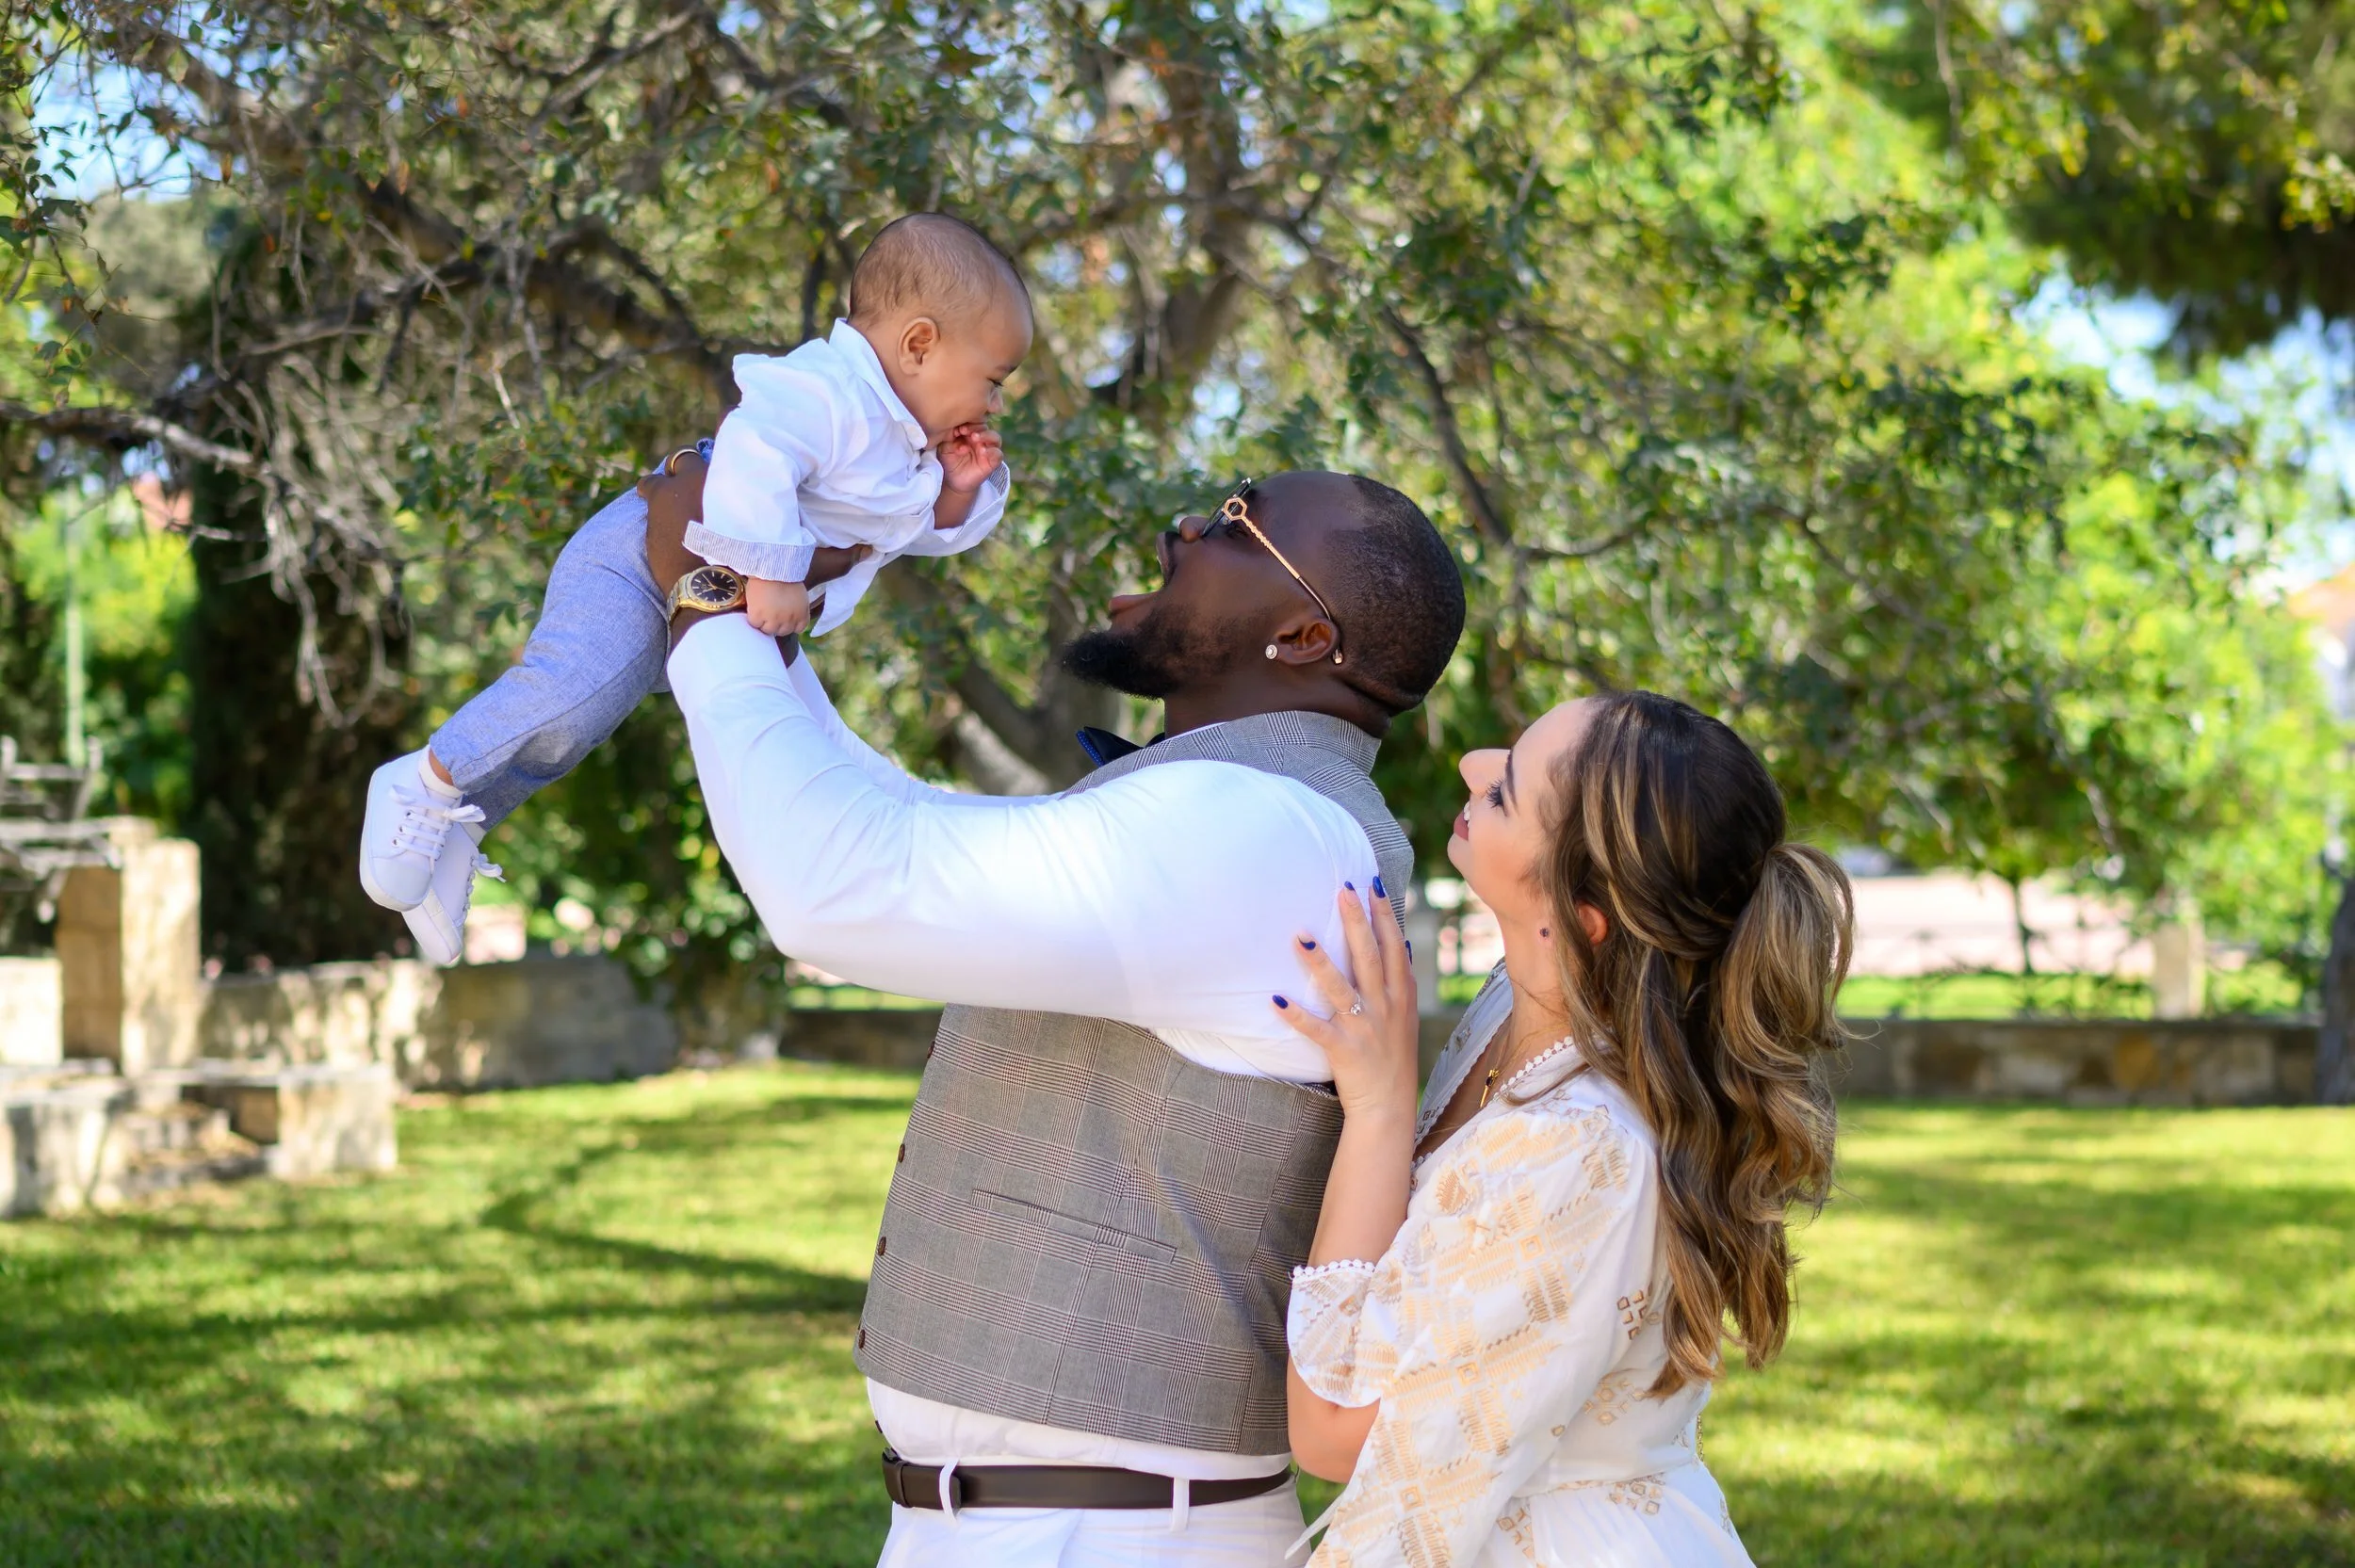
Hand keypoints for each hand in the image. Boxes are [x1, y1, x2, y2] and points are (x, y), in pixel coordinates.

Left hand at [638, 447, 873, 624]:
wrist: (717, 603)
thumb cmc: (759, 583)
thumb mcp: (802, 568)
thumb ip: (836, 558)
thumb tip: (869, 550)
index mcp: (743, 481)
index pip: (735, 453)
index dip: (733, 464)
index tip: (734, 473)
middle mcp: (707, 478)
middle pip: (697, 458)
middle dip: (697, 470)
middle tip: (703, 485)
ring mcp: (675, 494)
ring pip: (667, 471)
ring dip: (670, 482)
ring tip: (675, 495)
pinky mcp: (653, 514)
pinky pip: (647, 489)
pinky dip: (652, 496)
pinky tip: (655, 506)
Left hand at [939, 422, 1003, 494]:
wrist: (953, 480)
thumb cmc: (949, 460)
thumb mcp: (945, 446)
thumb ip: (948, 436)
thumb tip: (954, 426)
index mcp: (970, 431)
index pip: (973, 420)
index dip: (967, 420)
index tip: (956, 427)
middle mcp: (981, 437)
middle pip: (984, 426)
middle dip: (974, 427)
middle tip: (963, 430)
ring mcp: (988, 449)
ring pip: (994, 437)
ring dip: (985, 435)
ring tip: (974, 438)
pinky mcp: (993, 461)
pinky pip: (998, 454)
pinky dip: (992, 452)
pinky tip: (982, 452)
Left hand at [1274, 879, 1419, 1125]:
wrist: (1389, 1107)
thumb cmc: (1393, 1056)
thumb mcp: (1405, 1015)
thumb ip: (1400, 981)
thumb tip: (1399, 943)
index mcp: (1401, 995)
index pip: (1393, 946)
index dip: (1384, 914)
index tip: (1373, 884)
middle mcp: (1385, 1007)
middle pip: (1369, 957)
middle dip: (1356, 920)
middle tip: (1342, 888)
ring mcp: (1364, 1028)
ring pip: (1340, 988)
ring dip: (1320, 962)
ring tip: (1300, 935)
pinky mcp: (1343, 1051)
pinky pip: (1316, 1030)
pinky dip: (1297, 1016)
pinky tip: (1277, 1000)